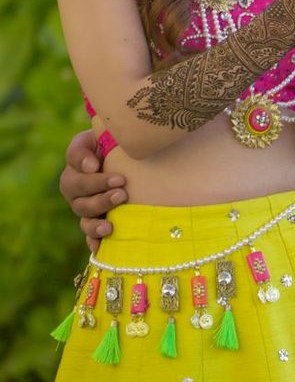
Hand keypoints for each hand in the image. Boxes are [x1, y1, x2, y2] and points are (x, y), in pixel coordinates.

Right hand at [59, 128, 127, 251]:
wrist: (133, 162)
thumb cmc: (121, 146)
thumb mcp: (110, 135)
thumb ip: (100, 139)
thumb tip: (91, 166)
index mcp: (78, 160)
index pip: (74, 158)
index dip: (82, 162)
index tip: (96, 164)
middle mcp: (76, 186)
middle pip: (78, 191)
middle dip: (99, 191)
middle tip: (121, 189)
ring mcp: (85, 205)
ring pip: (84, 215)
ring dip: (95, 220)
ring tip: (111, 224)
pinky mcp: (96, 220)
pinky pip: (90, 234)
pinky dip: (94, 240)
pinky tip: (100, 246)